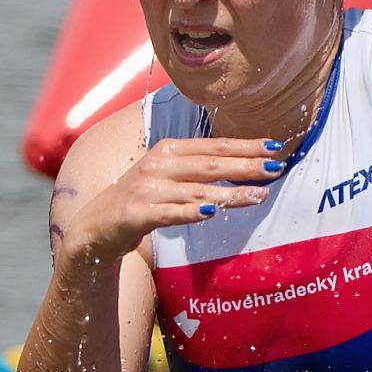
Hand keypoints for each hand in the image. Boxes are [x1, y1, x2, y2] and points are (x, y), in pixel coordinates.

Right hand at [58, 137, 282, 267]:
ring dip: (230, 193)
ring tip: (259, 196)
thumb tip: (240, 166)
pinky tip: (213, 213)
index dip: (246, 145)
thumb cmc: (139, 201)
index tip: (276, 146)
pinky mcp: (137, 214)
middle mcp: (159, 164)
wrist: (95, 226)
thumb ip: (196, 170)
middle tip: (276, 168)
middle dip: (247, 165)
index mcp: (168, 150)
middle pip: (211, 163)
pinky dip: (192, 212)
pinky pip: (171, 213)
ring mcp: (148, 189)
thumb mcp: (166, 176)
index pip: (214, 146)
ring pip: (197, 190)